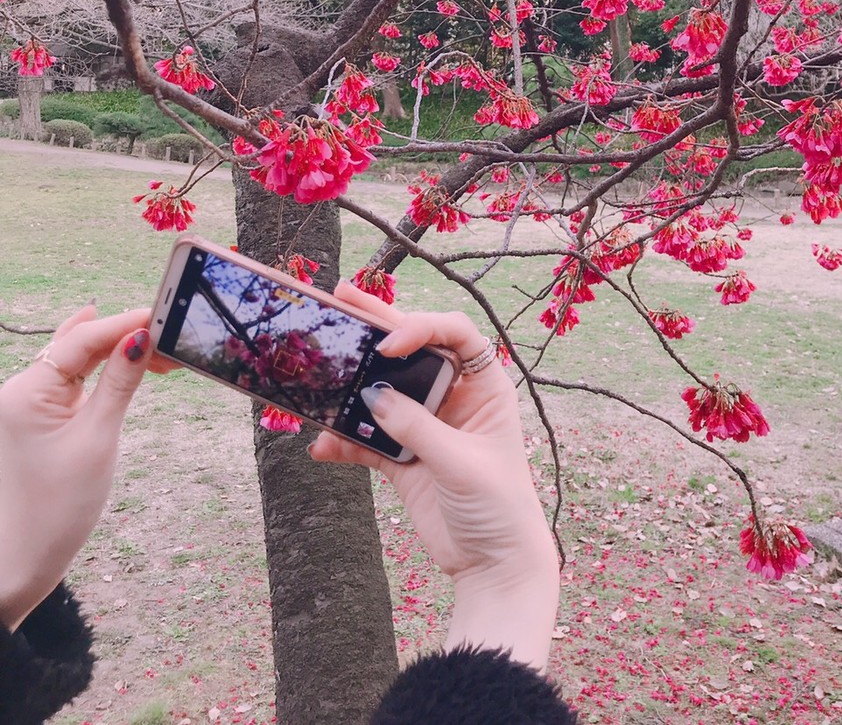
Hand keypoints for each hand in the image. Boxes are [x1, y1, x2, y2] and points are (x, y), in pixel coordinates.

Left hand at [0, 306, 156, 629]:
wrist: (26, 558)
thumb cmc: (59, 507)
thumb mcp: (98, 438)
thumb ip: (120, 382)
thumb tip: (142, 337)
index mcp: (26, 392)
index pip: (81, 340)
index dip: (123, 323)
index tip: (162, 316)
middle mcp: (22, 390)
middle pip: (79, 344)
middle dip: (124, 336)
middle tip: (172, 340)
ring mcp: (29, 403)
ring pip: (78, 358)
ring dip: (117, 350)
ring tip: (161, 354)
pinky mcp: (39, 417)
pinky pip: (73, 378)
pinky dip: (103, 368)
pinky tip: (121, 353)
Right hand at [308, 282, 559, 669]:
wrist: (494, 567)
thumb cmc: (500, 507)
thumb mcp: (461, 463)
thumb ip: (416, 428)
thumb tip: (373, 397)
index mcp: (484, 386)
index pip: (454, 334)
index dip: (421, 326)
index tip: (390, 343)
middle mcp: (454, 396)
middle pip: (412, 349)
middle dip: (377, 325)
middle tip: (340, 297)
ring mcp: (425, 425)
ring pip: (383, 390)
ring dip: (351, 386)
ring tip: (317, 369)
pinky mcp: (403, 457)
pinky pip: (367, 438)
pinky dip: (344, 440)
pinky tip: (323, 445)